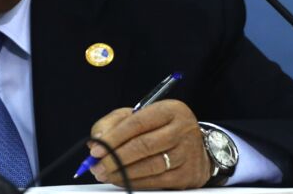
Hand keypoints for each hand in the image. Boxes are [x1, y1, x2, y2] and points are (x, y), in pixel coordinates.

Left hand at [87, 100, 210, 189]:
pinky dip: (135, 183)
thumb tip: (97, 140)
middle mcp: (183, 130)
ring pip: (149, 166)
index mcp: (170, 110)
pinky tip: (122, 180)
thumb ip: (114, 123)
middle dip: (115, 158)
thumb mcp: (140, 115)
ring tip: (105, 174)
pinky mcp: (188, 175)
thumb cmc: (161, 128)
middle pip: (143, 146)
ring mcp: (188, 154)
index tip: (95, 149)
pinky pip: (157, 182)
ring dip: (122, 173)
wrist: (197, 146)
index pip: (137, 123)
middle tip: (96, 166)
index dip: (113, 138)